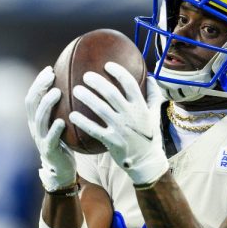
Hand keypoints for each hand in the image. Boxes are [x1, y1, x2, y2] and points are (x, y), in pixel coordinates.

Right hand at [25, 66, 76, 190]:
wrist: (62, 169)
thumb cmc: (64, 142)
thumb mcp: (61, 122)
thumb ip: (62, 107)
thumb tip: (77, 84)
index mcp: (36, 119)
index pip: (32, 96)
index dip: (38, 82)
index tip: (49, 69)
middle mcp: (35, 127)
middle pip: (32, 103)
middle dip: (40, 88)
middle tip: (52, 76)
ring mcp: (40, 138)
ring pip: (39, 118)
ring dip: (47, 104)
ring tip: (57, 93)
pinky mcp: (49, 150)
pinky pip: (50, 138)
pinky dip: (54, 129)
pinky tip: (61, 121)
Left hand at [69, 62, 167, 185]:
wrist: (147, 162)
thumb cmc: (150, 136)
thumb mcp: (155, 115)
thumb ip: (153, 95)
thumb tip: (151, 77)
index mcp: (141, 107)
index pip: (130, 84)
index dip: (118, 72)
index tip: (107, 65)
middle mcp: (131, 116)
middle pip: (111, 93)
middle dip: (96, 82)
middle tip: (86, 76)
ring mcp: (121, 129)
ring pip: (100, 109)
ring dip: (86, 98)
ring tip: (76, 90)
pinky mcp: (112, 141)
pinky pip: (93, 129)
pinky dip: (82, 121)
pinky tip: (71, 115)